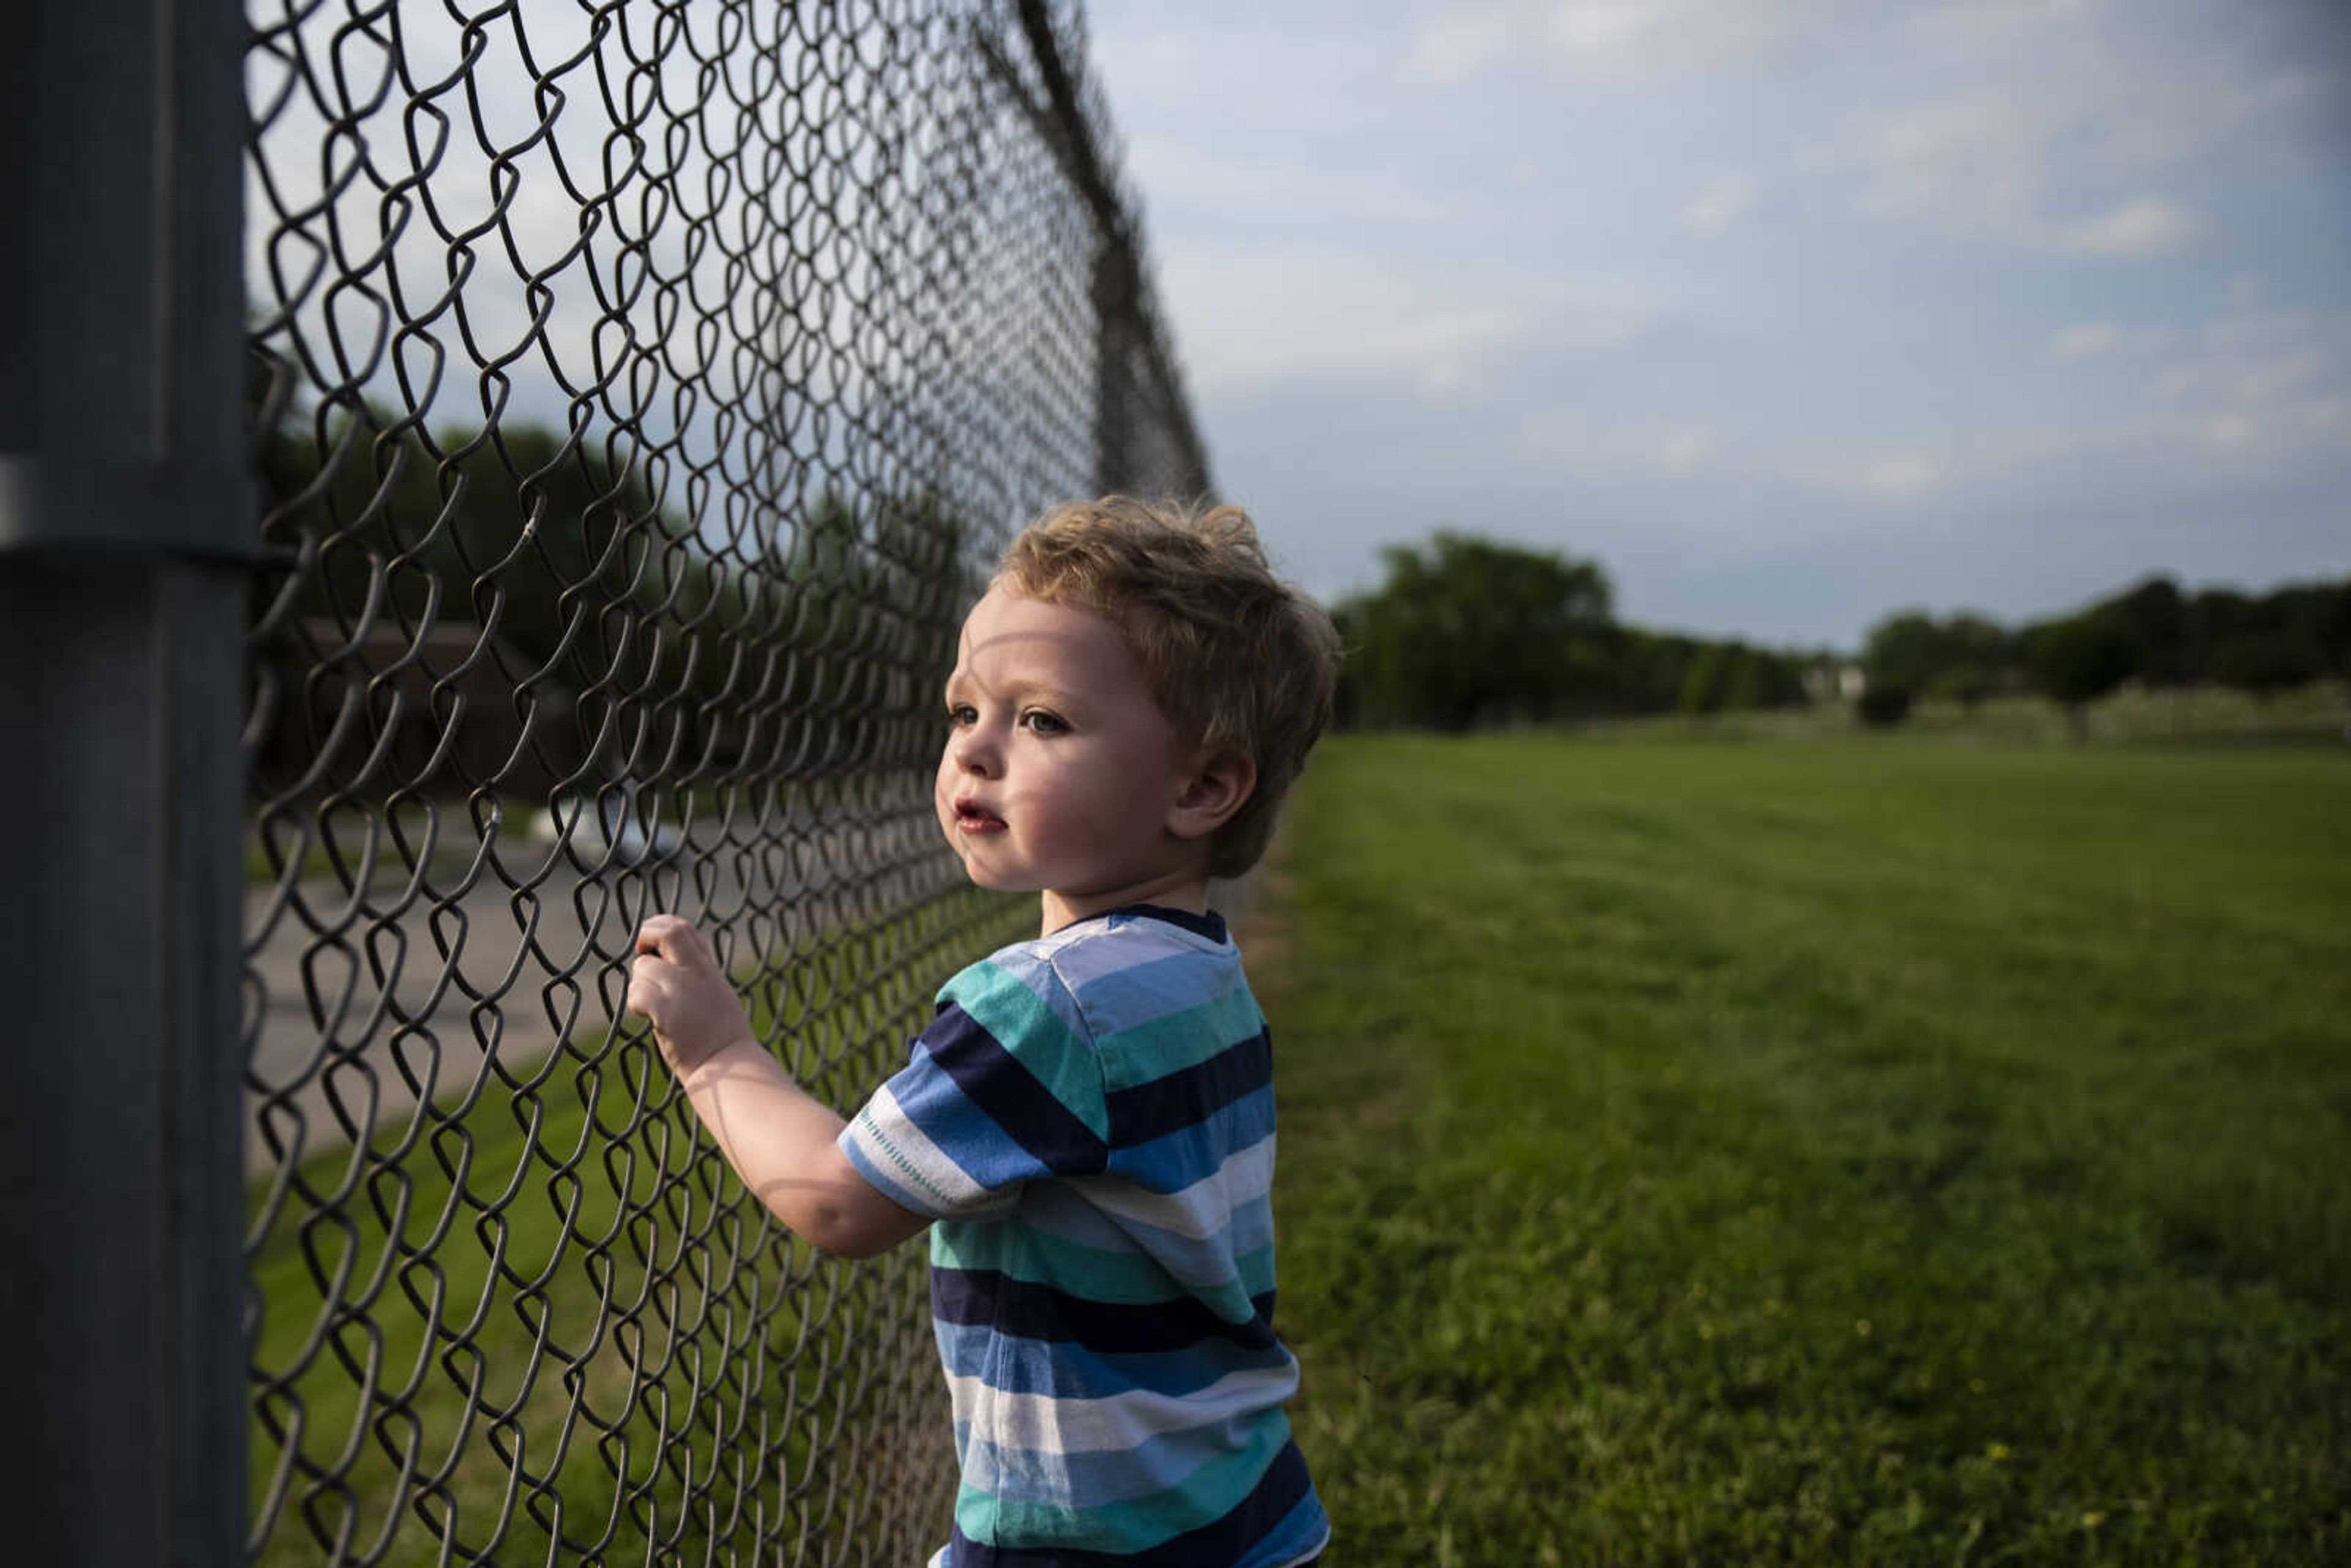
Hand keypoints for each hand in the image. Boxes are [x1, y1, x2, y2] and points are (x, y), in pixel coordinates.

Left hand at [627, 914, 757, 1080]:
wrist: (728, 1069)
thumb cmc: (722, 1039)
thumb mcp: (717, 996)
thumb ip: (696, 976)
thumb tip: (668, 962)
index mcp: (708, 970)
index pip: (683, 928)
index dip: (662, 928)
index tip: (654, 947)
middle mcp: (697, 974)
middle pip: (668, 931)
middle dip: (646, 934)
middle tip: (642, 953)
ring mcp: (682, 991)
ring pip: (642, 968)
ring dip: (639, 985)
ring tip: (653, 1008)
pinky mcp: (666, 1012)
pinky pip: (637, 993)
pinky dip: (636, 1004)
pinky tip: (648, 1018)